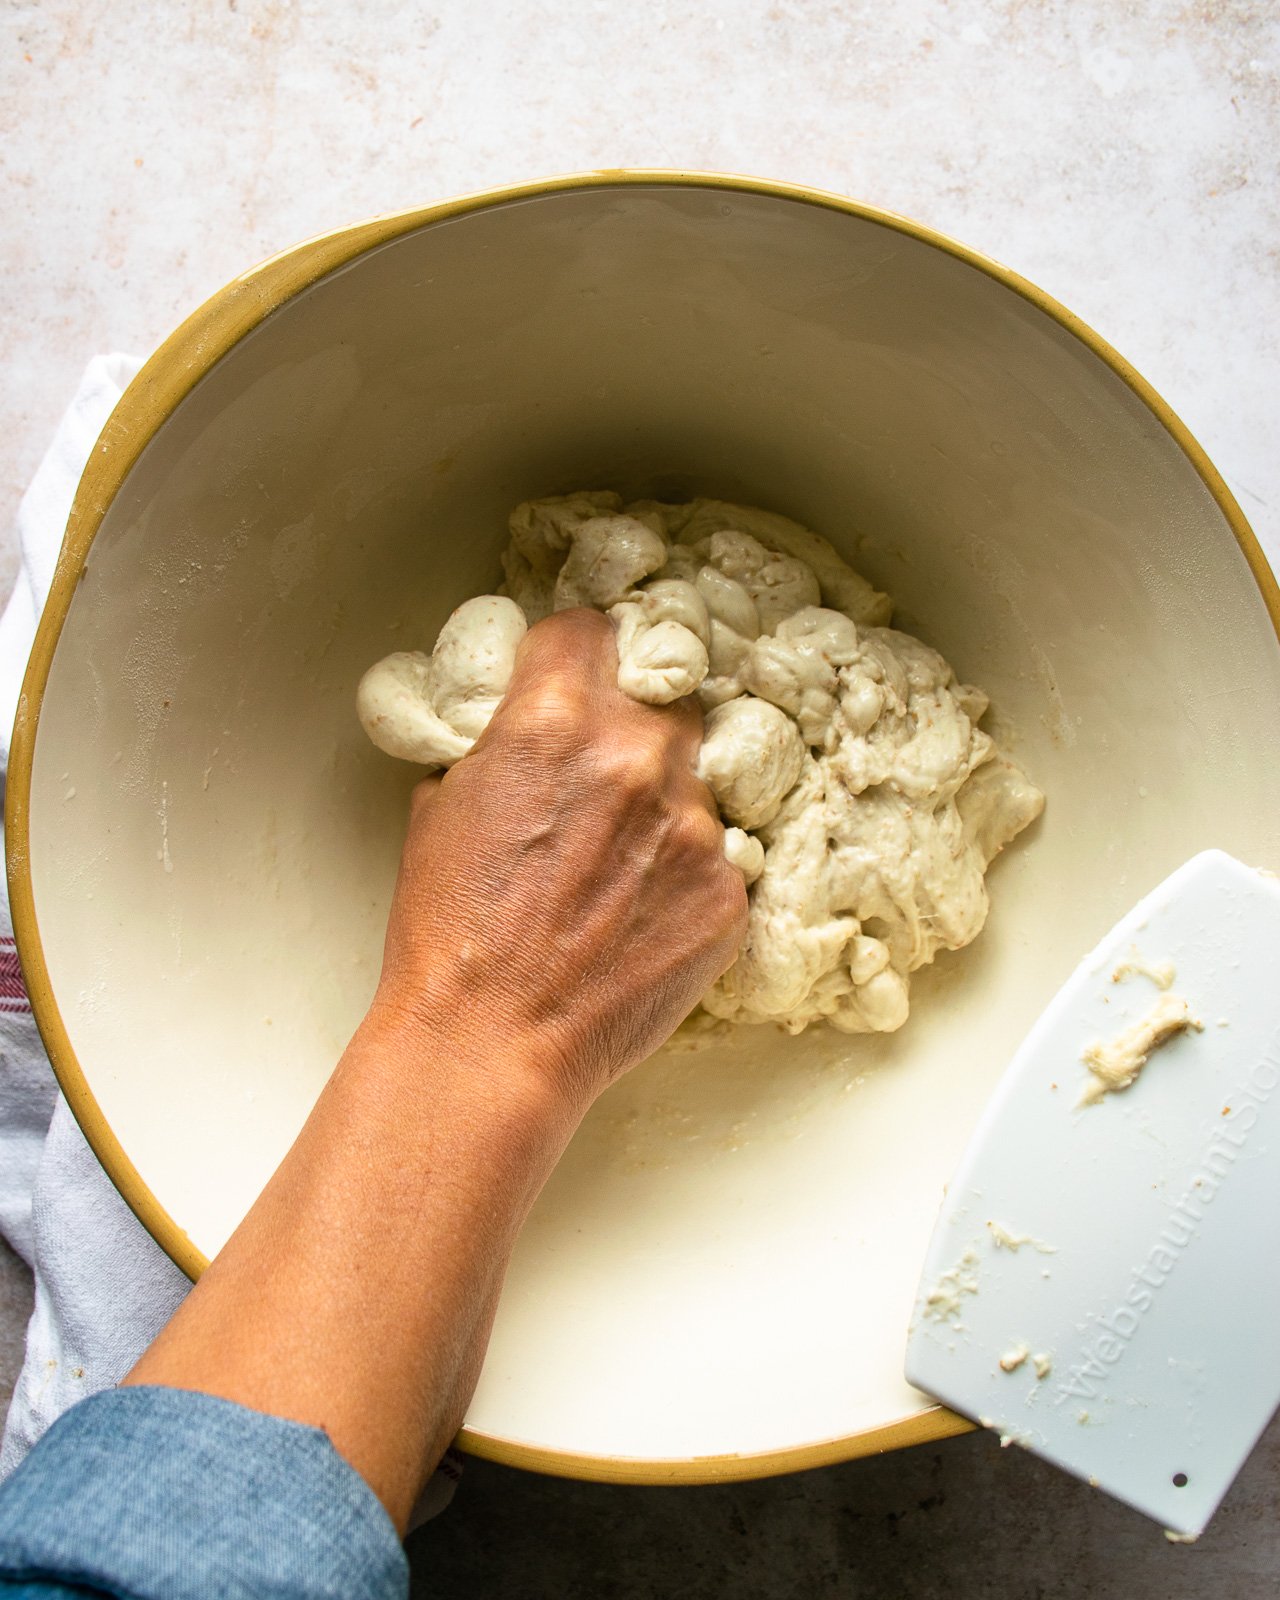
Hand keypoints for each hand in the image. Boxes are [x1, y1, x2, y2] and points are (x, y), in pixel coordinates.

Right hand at [373, 607, 747, 1110]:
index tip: (576, 678)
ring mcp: (693, 822)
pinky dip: (685, 868)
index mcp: (554, 718)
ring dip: (664, 797)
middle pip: (660, 693)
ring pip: (696, 772)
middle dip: (632, 720)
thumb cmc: (451, 934)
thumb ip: (498, 744)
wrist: (492, 1042)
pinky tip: (641, 909)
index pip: (591, 628)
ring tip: (620, 859)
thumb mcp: (440, 806)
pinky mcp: (729, 888)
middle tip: (605, 771)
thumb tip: (522, 727)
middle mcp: (636, 755)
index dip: (575, 654)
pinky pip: (719, 849)